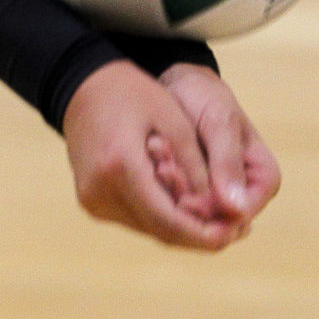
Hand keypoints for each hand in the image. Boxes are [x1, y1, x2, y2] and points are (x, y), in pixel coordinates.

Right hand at [60, 60, 239, 250]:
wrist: (81, 85)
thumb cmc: (131, 93)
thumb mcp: (174, 120)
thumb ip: (199, 167)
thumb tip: (230, 208)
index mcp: (120, 167)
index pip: (169, 221)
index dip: (206, 234)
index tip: (237, 230)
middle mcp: (100, 191)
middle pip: (160, 231)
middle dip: (200, 233)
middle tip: (235, 226)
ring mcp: (92, 199)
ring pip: (149, 229)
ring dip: (183, 225)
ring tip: (215, 210)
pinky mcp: (91, 201)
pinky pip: (135, 218)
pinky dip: (162, 214)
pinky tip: (184, 201)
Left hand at [151, 64, 280, 231]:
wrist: (180, 82)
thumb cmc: (206, 97)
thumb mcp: (219, 122)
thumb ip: (227, 162)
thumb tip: (237, 210)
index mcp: (264, 181)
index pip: (240, 218)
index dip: (209, 213)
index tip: (182, 195)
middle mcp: (243, 196)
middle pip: (213, 223)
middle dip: (184, 201)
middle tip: (162, 169)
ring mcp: (216, 198)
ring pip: (191, 219)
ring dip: (169, 193)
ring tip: (156, 159)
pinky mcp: (191, 194)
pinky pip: (175, 206)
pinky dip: (160, 189)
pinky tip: (152, 163)